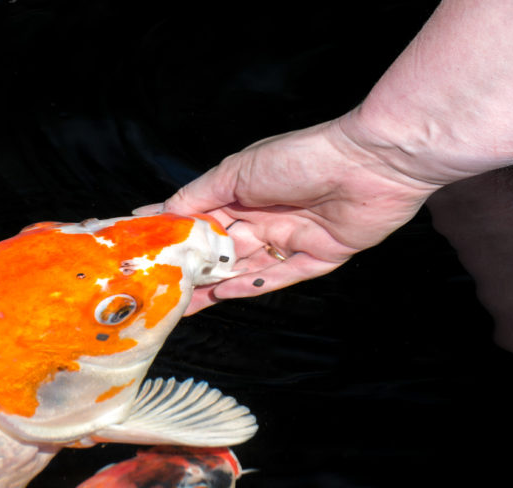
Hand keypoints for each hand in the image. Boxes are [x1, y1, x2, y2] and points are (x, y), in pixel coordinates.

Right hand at [137, 117, 441, 312]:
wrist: (371, 162)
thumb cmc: (301, 157)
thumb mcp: (238, 171)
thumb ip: (199, 194)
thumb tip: (160, 210)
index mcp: (243, 193)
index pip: (200, 220)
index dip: (173, 236)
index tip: (140, 251)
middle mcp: (265, 217)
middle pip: (221, 252)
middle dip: (192, 271)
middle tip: (158, 291)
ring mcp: (291, 239)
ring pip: (246, 270)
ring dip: (216, 286)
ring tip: (183, 304)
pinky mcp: (319, 257)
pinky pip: (280, 277)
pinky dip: (253, 286)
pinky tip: (224, 295)